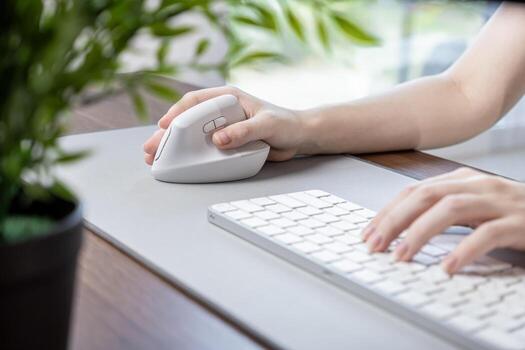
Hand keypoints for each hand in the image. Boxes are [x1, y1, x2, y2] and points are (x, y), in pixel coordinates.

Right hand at [143, 86, 307, 164]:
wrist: (300, 137)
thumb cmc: (286, 124)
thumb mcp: (267, 125)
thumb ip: (243, 131)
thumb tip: (218, 140)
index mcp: (229, 98)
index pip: (196, 101)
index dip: (177, 112)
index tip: (164, 125)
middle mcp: (222, 111)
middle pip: (187, 119)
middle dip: (167, 134)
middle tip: (150, 149)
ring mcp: (223, 127)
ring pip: (191, 135)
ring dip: (173, 146)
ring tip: (155, 159)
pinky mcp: (227, 142)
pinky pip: (203, 147)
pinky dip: (189, 155)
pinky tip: (178, 163)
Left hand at [362, 167, 524, 273]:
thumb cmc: (513, 214)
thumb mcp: (474, 207)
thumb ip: (443, 211)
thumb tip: (402, 229)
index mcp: (463, 180)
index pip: (414, 191)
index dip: (387, 211)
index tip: (367, 233)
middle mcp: (478, 185)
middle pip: (426, 196)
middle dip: (394, 220)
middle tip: (375, 245)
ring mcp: (500, 202)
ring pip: (450, 209)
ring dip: (420, 233)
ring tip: (401, 256)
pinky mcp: (520, 223)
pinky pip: (488, 234)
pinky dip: (464, 250)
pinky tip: (448, 267)